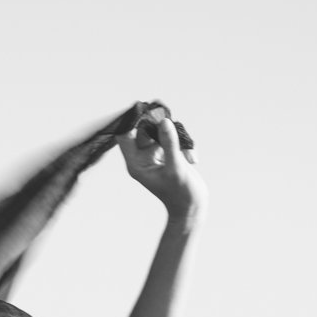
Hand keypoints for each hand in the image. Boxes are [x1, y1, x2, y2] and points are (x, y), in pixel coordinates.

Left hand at [118, 107, 206, 225]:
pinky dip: (184, 144)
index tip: (144, 109)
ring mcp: (155, 153)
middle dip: (159, 125)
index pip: (124, 135)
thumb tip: (163, 121)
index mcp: (136, 163)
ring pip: (160, 129)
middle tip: (172, 129)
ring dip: (176, 136)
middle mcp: (142, 157)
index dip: (131, 120)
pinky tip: (192, 159)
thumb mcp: (176, 168)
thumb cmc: (181, 194)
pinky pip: (172, 136)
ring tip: (187, 156)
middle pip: (143, 128)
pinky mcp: (167, 152)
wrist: (192, 208)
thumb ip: (169, 144)